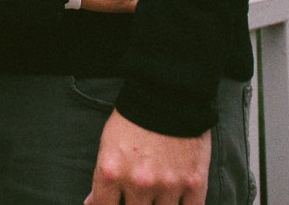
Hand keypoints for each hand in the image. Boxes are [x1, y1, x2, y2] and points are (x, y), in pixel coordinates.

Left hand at [85, 110, 209, 204]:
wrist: (169, 95)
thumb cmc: (133, 118)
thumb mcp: (108, 144)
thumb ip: (103, 178)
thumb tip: (94, 203)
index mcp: (112, 171)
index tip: (112, 204)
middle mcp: (138, 182)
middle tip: (138, 195)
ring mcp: (168, 185)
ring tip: (156, 196)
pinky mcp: (194, 184)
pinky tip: (177, 202)